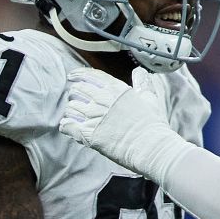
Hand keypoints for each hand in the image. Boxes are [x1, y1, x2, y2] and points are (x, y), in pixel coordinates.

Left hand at [60, 68, 188, 181]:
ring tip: (75, 115)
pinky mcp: (89, 134)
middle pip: (79, 90)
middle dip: (75, 93)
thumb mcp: (150, 99)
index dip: (79, 75)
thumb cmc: (153, 125)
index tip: (72, 76)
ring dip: (72, 110)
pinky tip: (67, 126)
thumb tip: (140, 71)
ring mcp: (94, 116)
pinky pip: (68, 126)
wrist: (151, 147)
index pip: (92, 76)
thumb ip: (143, 84)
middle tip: (75, 98)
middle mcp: (103, 99)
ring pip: (72, 108)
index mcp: (116, 89)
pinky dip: (66, 125)